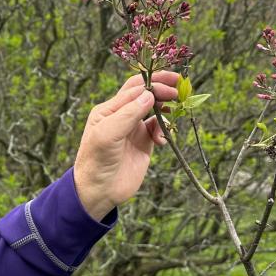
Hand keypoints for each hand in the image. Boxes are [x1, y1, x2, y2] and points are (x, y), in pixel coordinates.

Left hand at [73, 71, 179, 219]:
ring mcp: (133, 129)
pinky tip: (162, 141)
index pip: (134, 88)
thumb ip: (128, 114)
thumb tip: (149, 94)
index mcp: (109, 109)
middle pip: (145, 94)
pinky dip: (164, 131)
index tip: (171, 85)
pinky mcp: (144, 143)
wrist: (99, 191)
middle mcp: (122, 116)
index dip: (153, 83)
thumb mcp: (108, 134)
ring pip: (154, 110)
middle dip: (163, 90)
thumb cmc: (96, 161)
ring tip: (175, 111)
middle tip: (179, 92)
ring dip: (166, 109)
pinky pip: (159, 129)